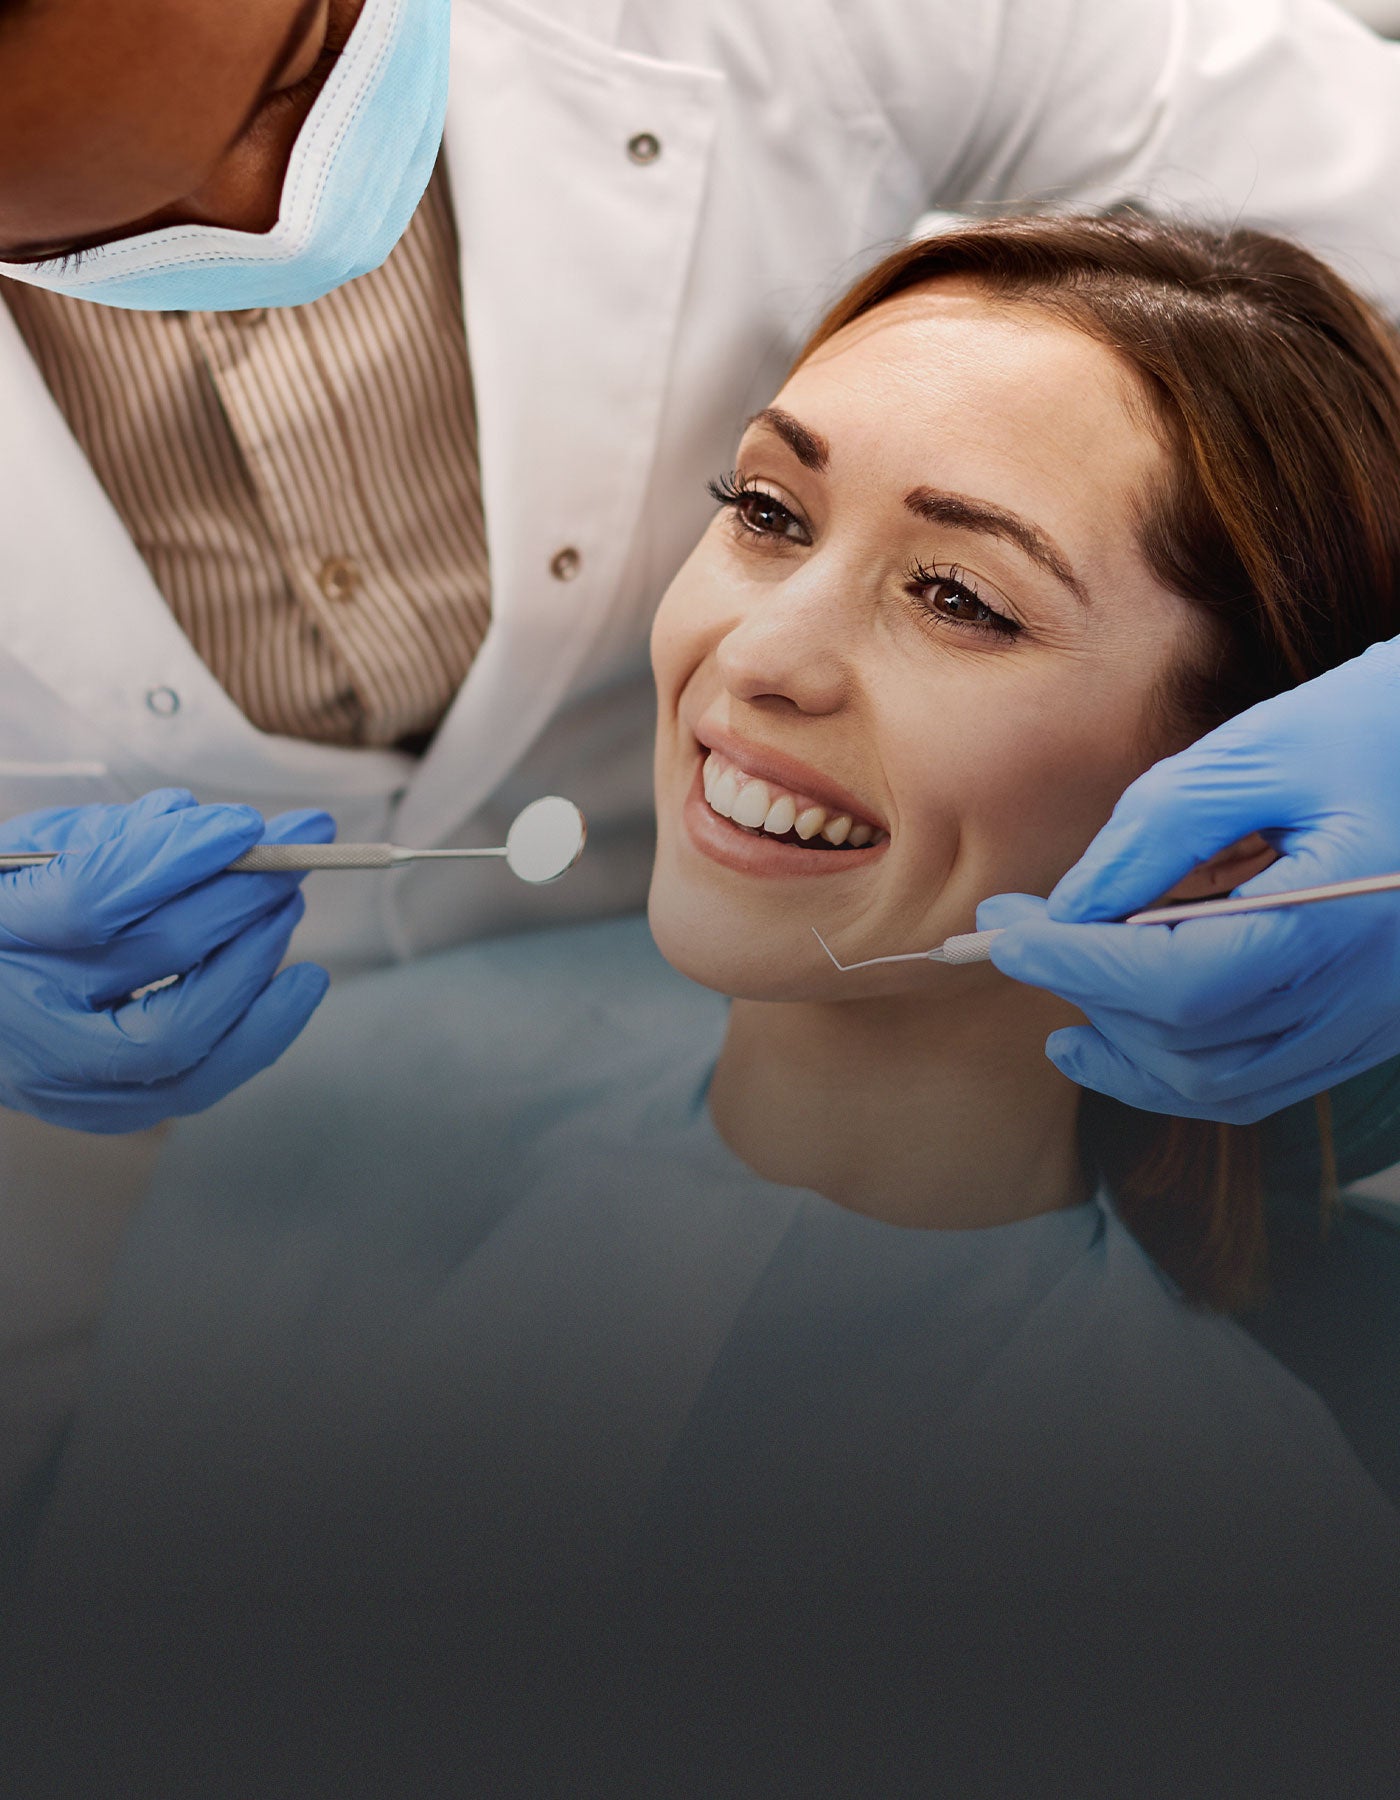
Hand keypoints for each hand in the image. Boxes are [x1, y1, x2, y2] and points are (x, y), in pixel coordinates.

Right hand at [0, 788, 332, 1132]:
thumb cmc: (14, 916)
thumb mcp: (33, 858)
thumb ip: (110, 838)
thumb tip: (199, 824)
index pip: (91, 897)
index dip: (179, 857)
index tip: (245, 826)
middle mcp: (23, 1014)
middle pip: (153, 956)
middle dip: (239, 901)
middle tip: (288, 861)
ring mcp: (64, 1076)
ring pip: (181, 1035)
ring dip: (257, 962)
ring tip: (287, 908)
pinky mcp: (109, 1112)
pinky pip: (198, 1082)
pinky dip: (261, 1030)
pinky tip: (300, 983)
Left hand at [977, 636, 1399, 1123]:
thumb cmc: (1382, 725)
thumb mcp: (1263, 748)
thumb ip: (1160, 830)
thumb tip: (1070, 909)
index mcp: (1337, 917)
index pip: (1176, 982)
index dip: (1075, 966)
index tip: (1002, 932)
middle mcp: (1361, 991)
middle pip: (1189, 1041)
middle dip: (1087, 994)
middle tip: (1019, 937)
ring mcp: (1372, 1019)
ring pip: (1222, 1086)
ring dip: (1127, 1054)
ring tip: (1062, 1006)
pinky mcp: (1372, 1025)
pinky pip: (1265, 1082)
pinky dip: (1184, 1069)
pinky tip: (1130, 1031)